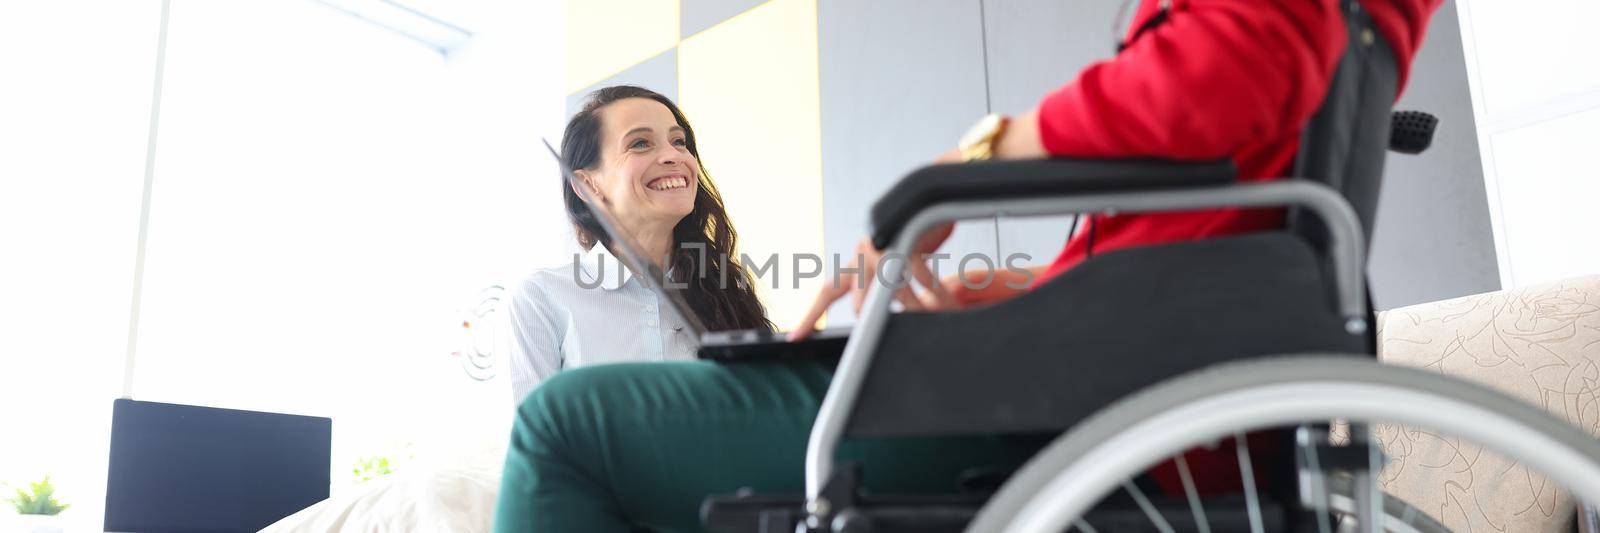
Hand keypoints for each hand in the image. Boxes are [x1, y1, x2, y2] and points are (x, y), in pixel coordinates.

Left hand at [790, 224, 956, 339]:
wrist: (926, 199)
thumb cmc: (907, 239)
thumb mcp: (888, 263)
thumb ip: (880, 288)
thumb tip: (877, 318)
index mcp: (855, 263)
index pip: (828, 292)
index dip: (811, 316)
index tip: (795, 337)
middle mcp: (863, 255)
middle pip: (860, 301)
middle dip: (871, 319)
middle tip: (879, 336)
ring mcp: (883, 247)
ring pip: (892, 291)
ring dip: (913, 307)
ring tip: (929, 314)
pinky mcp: (906, 239)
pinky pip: (920, 276)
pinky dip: (932, 289)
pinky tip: (938, 294)